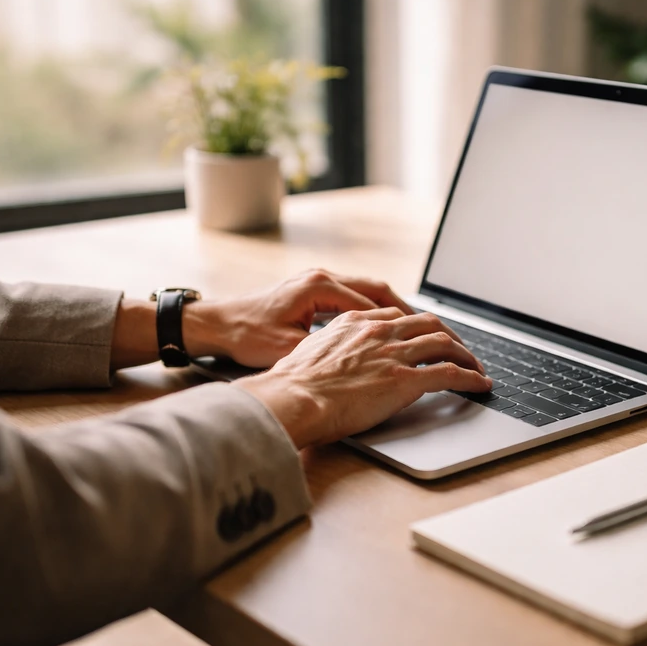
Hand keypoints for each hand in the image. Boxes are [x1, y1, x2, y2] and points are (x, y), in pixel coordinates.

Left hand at [182, 269, 414, 366]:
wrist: (213, 324)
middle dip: (408, 311)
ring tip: (416, 331)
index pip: (374, 301)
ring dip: (392, 309)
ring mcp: (317, 282)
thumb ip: (324, 352)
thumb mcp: (287, 348)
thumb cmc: (245, 335)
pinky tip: (383, 329)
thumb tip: (357, 368)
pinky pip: (353, 297)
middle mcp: (321, 278)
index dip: (403, 322)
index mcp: (319, 287)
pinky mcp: (311, 291)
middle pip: (378, 290)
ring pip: (367, 291)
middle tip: (433, 331)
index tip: (425, 337)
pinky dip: (372, 311)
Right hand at [236, 308, 490, 448]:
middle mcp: (379, 332)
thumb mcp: (309, 353)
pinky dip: (470, 377)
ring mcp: (393, 354)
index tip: (425, 334)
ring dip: (466, 355)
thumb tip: (333, 363)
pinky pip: (450, 373)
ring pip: (445, 344)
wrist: (292, 398)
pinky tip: (480, 384)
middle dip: (449, 336)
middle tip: (459, 349)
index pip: (397, 316)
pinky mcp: (405, 380)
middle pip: (428, 324)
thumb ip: (330, 351)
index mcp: (355, 322)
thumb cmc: (291, 385)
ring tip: (476, 367)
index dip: (418, 326)